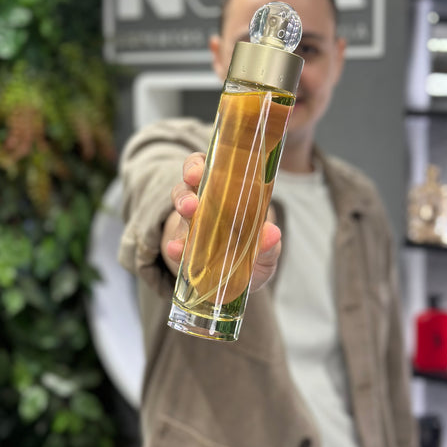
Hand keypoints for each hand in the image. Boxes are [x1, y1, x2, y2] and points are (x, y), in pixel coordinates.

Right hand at [160, 152, 281, 291]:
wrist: (235, 288)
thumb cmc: (252, 261)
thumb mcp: (265, 257)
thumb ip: (269, 247)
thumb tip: (272, 233)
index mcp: (234, 194)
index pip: (220, 165)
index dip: (213, 158)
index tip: (207, 162)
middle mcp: (210, 200)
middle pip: (195, 175)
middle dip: (193, 173)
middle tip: (203, 174)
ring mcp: (193, 220)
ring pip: (181, 198)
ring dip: (183, 200)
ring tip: (188, 209)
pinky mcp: (181, 243)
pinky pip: (174, 238)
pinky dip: (174, 243)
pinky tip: (176, 249)